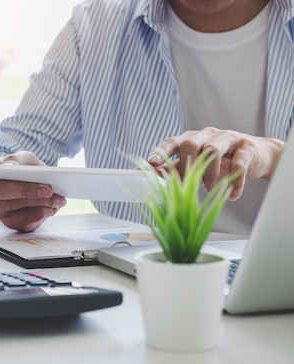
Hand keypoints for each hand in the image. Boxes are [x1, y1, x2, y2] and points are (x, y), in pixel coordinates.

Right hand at [0, 151, 65, 231]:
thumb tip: (12, 166)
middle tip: (48, 189)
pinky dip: (42, 215)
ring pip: (17, 209)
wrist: (26, 185)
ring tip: (58, 198)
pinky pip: (24, 222)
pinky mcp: (9, 223)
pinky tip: (52, 207)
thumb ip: (17, 160)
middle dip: (27, 191)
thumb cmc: (21, 170)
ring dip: (41, 204)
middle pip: (2, 192)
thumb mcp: (22, 159)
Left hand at [148, 127, 283, 199]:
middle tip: (187, 185)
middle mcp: (208, 134)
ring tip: (208, 189)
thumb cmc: (220, 160)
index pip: (174, 141)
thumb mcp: (195, 163)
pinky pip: (239, 163)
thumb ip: (172, 167)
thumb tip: (141, 172)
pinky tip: (232, 195)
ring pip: (213, 150)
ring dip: (208, 174)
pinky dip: (234, 182)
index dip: (162, 152)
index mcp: (192, 138)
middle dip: (185, 167)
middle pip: (190, 143)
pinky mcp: (247, 146)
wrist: (255, 154)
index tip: (151, 162)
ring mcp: (228, 138)